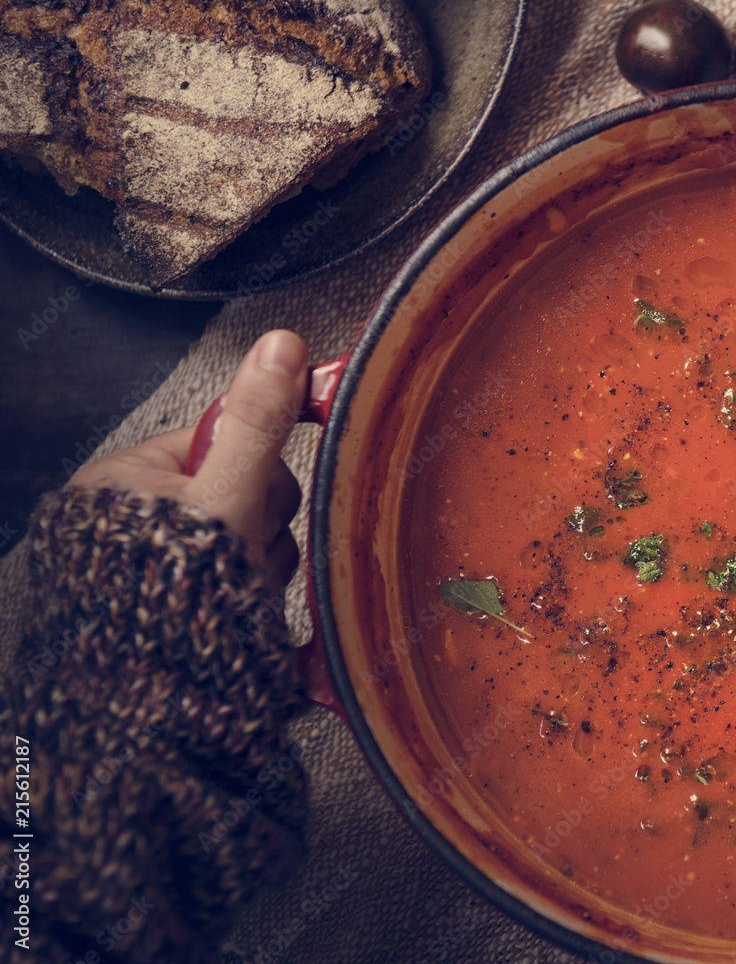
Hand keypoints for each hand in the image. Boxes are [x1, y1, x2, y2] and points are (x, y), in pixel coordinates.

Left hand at [68, 330, 307, 592]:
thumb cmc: (167, 607)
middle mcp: (137, 521)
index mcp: (127, 481)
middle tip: (242, 556)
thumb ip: (257, 426)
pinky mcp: (181, 606)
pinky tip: (239, 618)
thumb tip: (281, 346)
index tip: (258, 497)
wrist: (151, 716)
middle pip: (239, 492)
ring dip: (259, 569)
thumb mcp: (224, 500)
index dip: (254, 469)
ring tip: (238, 599)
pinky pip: (238, 580)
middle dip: (258, 529)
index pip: (218, 439)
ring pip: (245, 540)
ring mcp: (157, 567)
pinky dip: (250, 599)